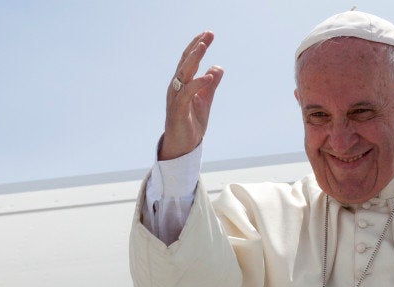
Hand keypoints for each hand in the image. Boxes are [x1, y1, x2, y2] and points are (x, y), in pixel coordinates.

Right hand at [159, 31, 223, 160]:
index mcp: (181, 84)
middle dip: (196, 47)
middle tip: (208, 34)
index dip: (197, 46)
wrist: (183, 146)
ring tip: (204, 46)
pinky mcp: (178, 111)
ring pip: (183, 74)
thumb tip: (217, 67)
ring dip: (194, 59)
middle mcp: (176, 88)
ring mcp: (176, 99)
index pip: (188, 60)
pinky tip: (209, 76)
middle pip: (185, 62)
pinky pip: (187, 94)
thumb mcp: (205, 100)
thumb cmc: (191, 123)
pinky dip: (198, 84)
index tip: (208, 33)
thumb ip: (210, 85)